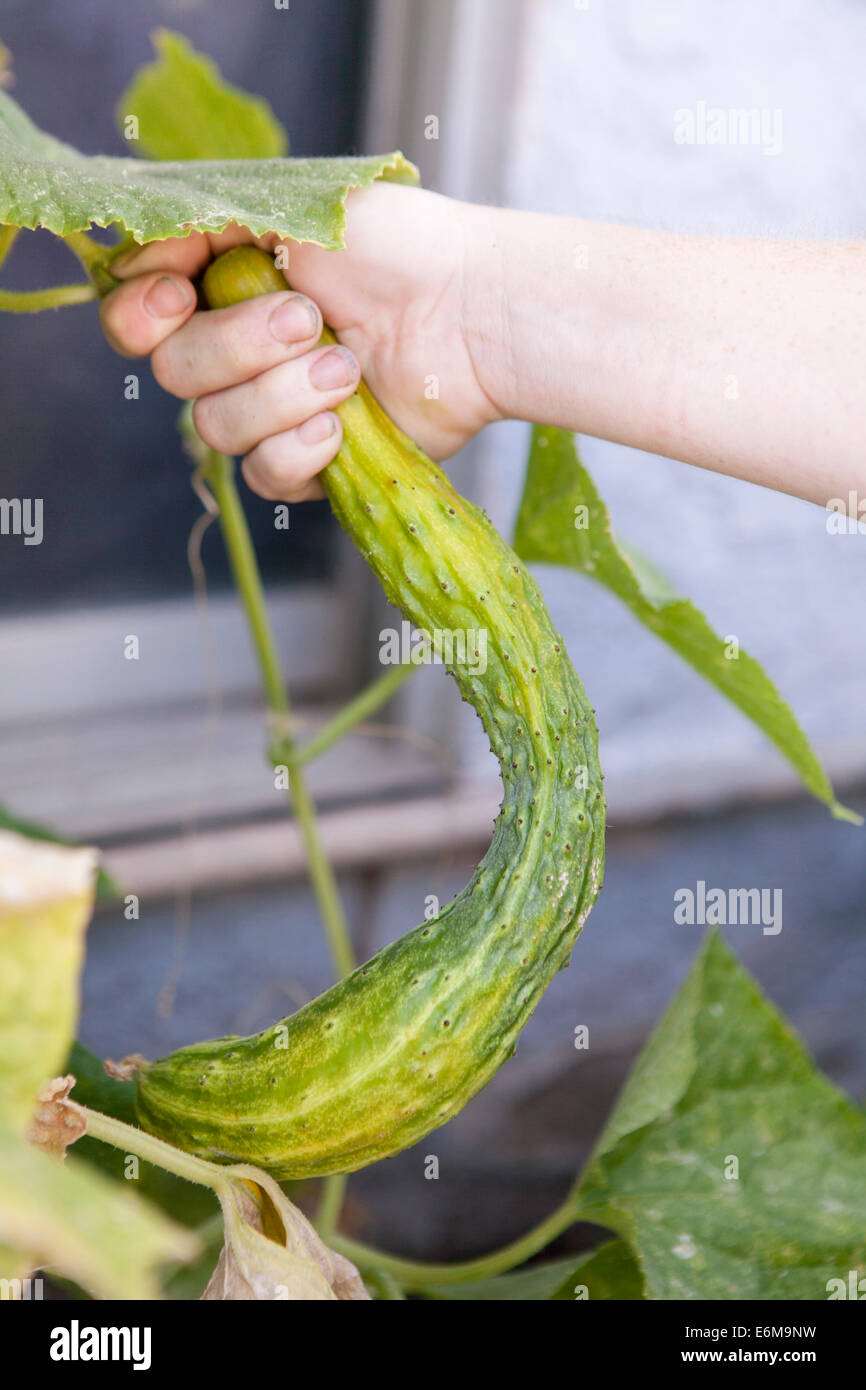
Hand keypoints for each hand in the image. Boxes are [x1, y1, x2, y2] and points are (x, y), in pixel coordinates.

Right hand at [99, 182, 499, 501]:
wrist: (474, 312)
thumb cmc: (399, 247)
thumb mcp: (294, 206)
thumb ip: (204, 222)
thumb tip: (140, 252)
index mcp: (221, 285)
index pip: (134, 316)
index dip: (138, 314)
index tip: (178, 295)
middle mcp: (238, 350)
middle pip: (173, 372)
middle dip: (237, 346)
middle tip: (309, 319)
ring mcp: (274, 409)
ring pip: (216, 428)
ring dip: (281, 395)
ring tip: (348, 368)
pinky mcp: (312, 462)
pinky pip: (264, 476)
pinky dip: (299, 450)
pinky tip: (344, 423)